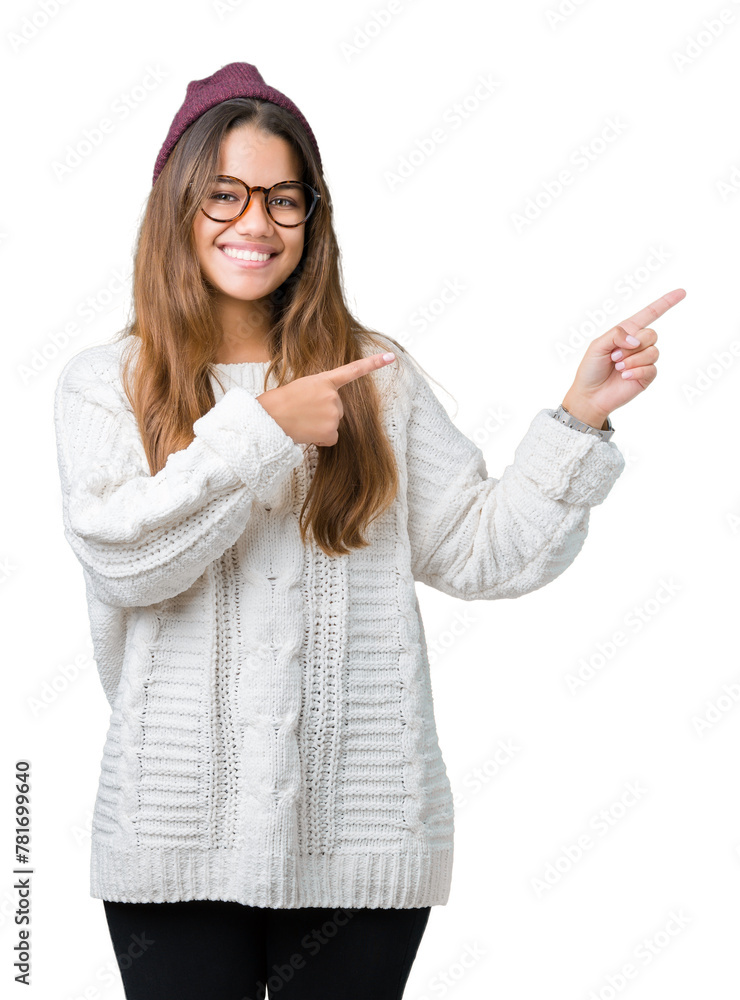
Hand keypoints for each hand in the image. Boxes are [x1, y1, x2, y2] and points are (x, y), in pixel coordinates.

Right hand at [256, 352, 396, 445]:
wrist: (269, 418)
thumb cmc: (280, 403)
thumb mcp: (302, 388)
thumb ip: (320, 394)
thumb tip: (330, 413)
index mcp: (324, 381)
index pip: (353, 370)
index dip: (373, 363)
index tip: (391, 357)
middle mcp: (333, 396)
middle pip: (338, 408)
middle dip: (324, 412)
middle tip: (304, 411)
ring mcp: (333, 413)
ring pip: (334, 424)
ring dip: (321, 426)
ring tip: (302, 421)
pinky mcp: (331, 430)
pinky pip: (331, 437)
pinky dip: (321, 438)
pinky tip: (307, 432)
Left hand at [562, 287, 685, 427]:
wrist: (590, 395)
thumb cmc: (591, 369)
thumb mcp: (597, 346)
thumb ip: (616, 335)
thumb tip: (636, 340)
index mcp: (626, 332)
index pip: (649, 314)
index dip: (666, 303)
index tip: (682, 292)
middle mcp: (637, 344)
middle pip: (652, 334)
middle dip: (632, 346)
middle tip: (615, 357)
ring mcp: (643, 360)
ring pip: (653, 352)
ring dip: (633, 360)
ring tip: (618, 368)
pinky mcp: (646, 375)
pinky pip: (651, 368)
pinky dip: (636, 371)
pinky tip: (624, 377)